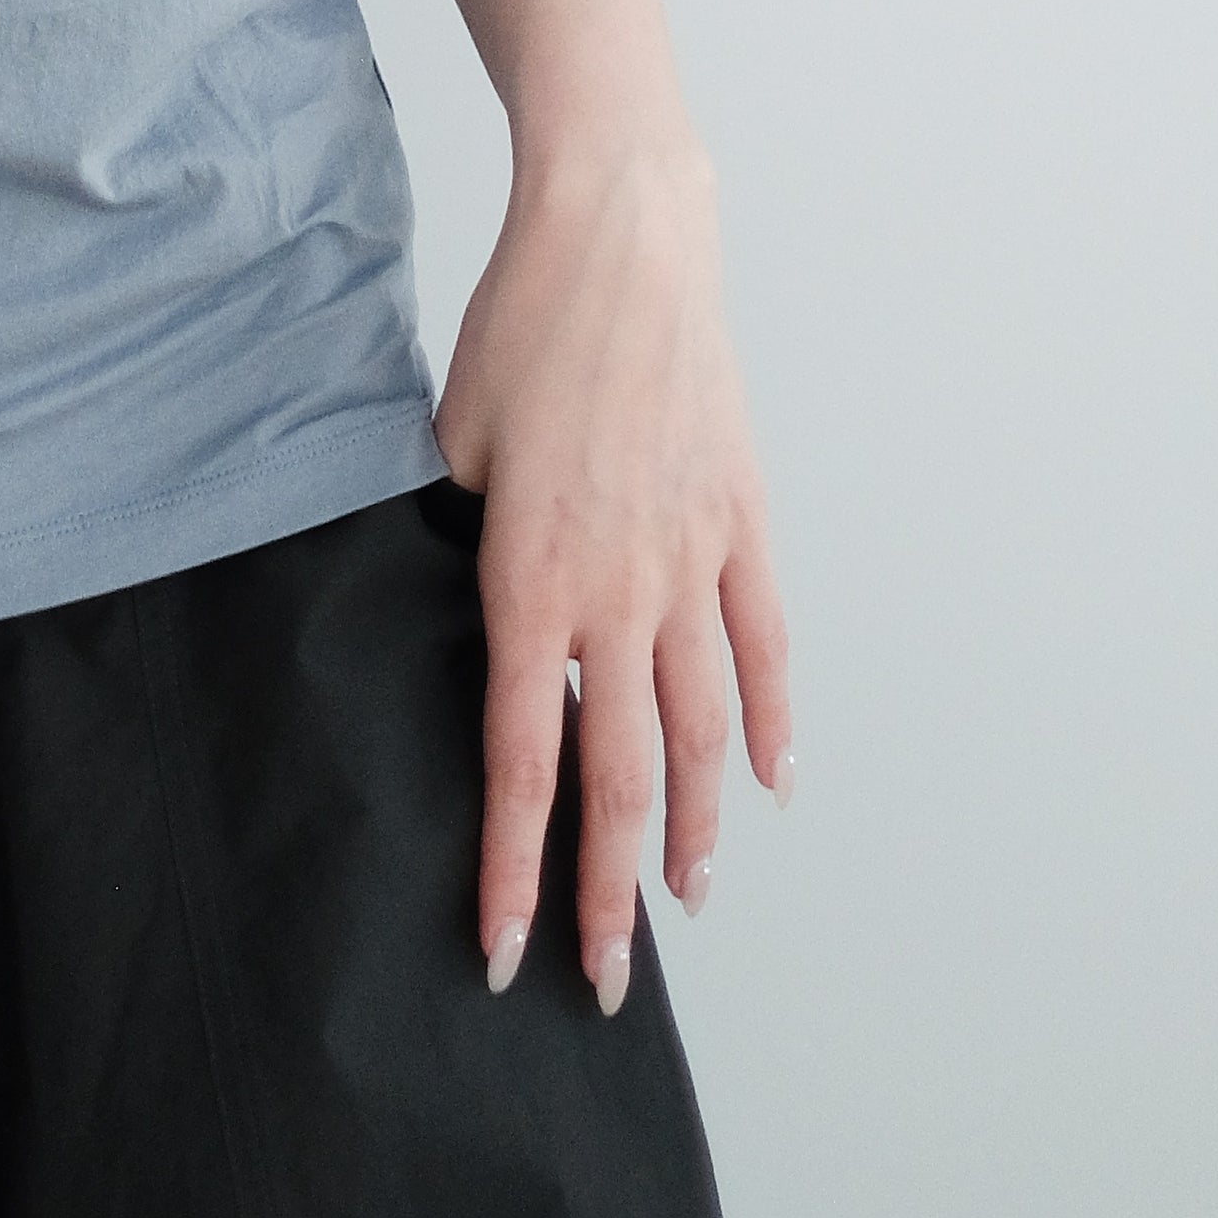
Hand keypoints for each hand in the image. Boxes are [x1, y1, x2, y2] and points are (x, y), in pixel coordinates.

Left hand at [438, 131, 791, 1012]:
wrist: (622, 239)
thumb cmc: (521, 328)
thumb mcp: (451, 442)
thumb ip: (451, 537)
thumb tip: (445, 602)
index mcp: (531, 579)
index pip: (522, 759)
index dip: (513, 869)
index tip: (506, 950)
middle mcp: (620, 589)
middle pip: (623, 775)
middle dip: (613, 890)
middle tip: (609, 979)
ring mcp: (693, 557)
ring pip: (704, 728)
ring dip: (700, 824)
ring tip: (691, 896)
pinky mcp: (741, 519)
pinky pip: (763, 642)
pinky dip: (773, 718)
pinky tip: (772, 780)